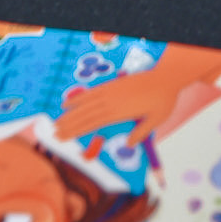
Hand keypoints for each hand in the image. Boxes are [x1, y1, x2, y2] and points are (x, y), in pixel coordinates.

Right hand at [54, 45, 220, 144]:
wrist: (166, 77)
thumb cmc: (163, 100)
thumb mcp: (156, 120)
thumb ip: (141, 133)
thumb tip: (128, 144)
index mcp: (119, 113)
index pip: (92, 124)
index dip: (76, 131)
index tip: (63, 138)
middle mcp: (111, 102)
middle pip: (85, 115)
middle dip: (68, 125)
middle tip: (54, 134)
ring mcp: (110, 92)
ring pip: (84, 104)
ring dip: (70, 113)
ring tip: (57, 121)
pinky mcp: (111, 85)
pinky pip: (91, 92)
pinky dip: (79, 98)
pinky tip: (69, 102)